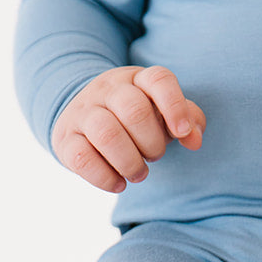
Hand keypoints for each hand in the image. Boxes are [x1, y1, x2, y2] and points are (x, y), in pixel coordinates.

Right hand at [51, 64, 206, 193]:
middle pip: (134, 110)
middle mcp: (108, 89)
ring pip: (106, 134)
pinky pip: (82, 158)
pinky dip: (105, 177)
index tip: (182, 134)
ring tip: (138, 174)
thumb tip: (195, 141)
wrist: (81, 120)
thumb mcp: (161, 113)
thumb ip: (187, 121)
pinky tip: (117, 184)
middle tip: (153, 157)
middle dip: (152, 143)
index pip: (159, 80)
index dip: (175, 106)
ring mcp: (83, 112)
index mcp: (136, 78)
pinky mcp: (66, 139)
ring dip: (129, 162)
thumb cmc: (132, 121)